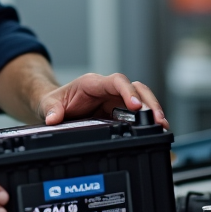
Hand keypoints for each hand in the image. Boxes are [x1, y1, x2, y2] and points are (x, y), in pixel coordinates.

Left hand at [38, 73, 167, 128]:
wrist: (55, 106)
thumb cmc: (55, 100)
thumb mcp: (48, 104)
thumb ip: (51, 109)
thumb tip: (53, 118)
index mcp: (93, 83)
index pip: (116, 81)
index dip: (128, 91)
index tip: (135, 105)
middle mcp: (108, 89)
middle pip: (135, 88)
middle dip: (148, 102)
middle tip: (158, 119)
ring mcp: (115, 100)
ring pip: (140, 100)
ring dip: (152, 111)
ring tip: (162, 126)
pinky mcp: (118, 112)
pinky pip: (136, 114)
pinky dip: (147, 121)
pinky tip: (155, 130)